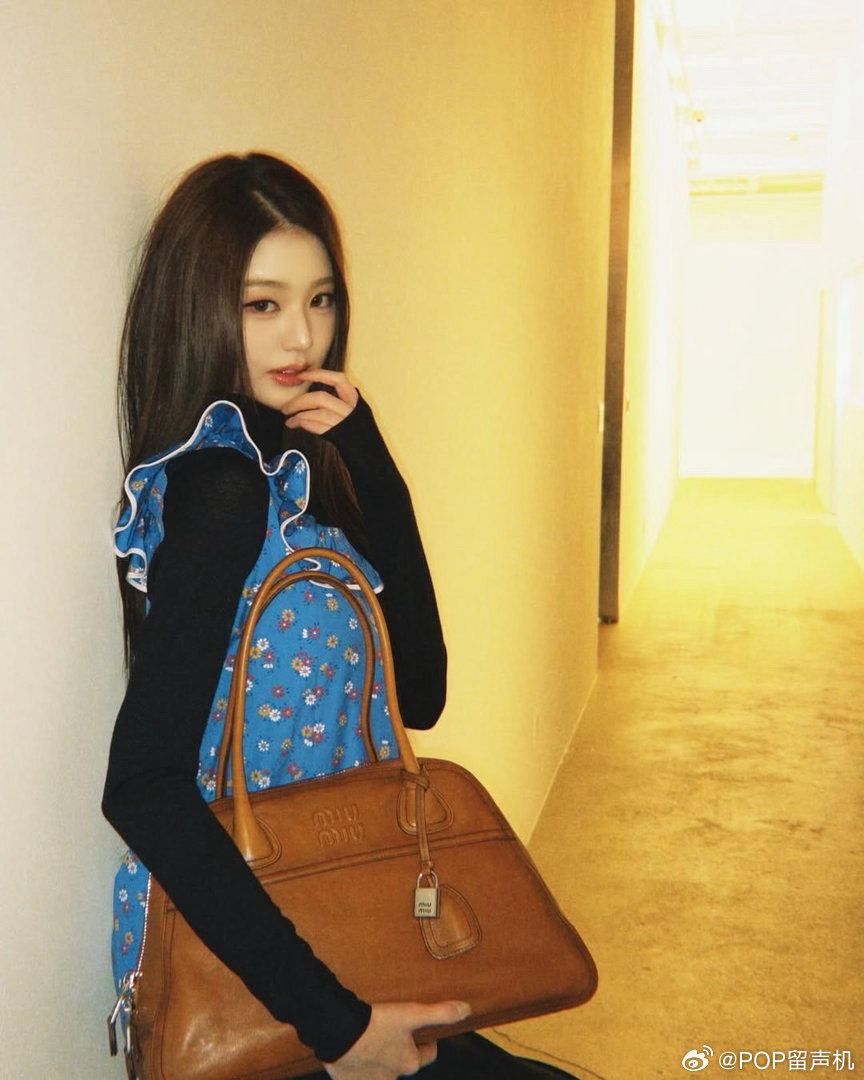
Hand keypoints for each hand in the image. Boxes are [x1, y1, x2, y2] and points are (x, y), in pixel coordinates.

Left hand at [282, 368, 358, 434]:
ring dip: (299, 415)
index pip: (338, 379)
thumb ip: (339, 402)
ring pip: (318, 412)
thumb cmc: (358, 433)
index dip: (319, 374)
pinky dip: (305, 424)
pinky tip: (296, 424)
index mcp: (355, 400)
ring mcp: (346, 423)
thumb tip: (312, 397)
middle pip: (321, 398)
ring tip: (289, 419)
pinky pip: (318, 426)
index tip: (302, 375)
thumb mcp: (353, 412)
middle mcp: (352, 410)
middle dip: (299, 401)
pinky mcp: (340, 436)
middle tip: (286, 406)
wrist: (371, 454)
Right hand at [323, 1000, 470, 1079]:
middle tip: (395, 1030)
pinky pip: (360, 1075)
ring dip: (381, 1058)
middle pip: (404, 1062)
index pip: (428, 1054)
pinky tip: (355, 1051)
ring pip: (382, 1070)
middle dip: (402, 1050)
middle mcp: (392, 1076)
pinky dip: (360, 1066)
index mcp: (409, 1062)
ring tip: (374, 1038)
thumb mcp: (411, 1013)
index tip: (422, 1030)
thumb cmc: (376, 1024)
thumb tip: (467, 1010)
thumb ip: (439, 1013)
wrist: (338, 1032)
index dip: (427, 1041)